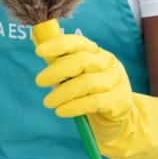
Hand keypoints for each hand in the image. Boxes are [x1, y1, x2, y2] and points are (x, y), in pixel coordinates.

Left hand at [34, 34, 157, 158]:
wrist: (115, 117)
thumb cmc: (89, 92)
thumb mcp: (74, 75)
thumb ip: (59, 61)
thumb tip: (38, 41)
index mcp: (95, 51)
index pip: (77, 42)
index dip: (58, 44)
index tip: (39, 51)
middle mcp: (108, 61)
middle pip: (81, 61)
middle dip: (57, 71)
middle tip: (39, 81)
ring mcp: (116, 80)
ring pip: (85, 83)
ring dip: (62, 93)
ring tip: (48, 102)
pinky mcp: (119, 100)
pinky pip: (93, 102)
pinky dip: (73, 107)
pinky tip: (61, 111)